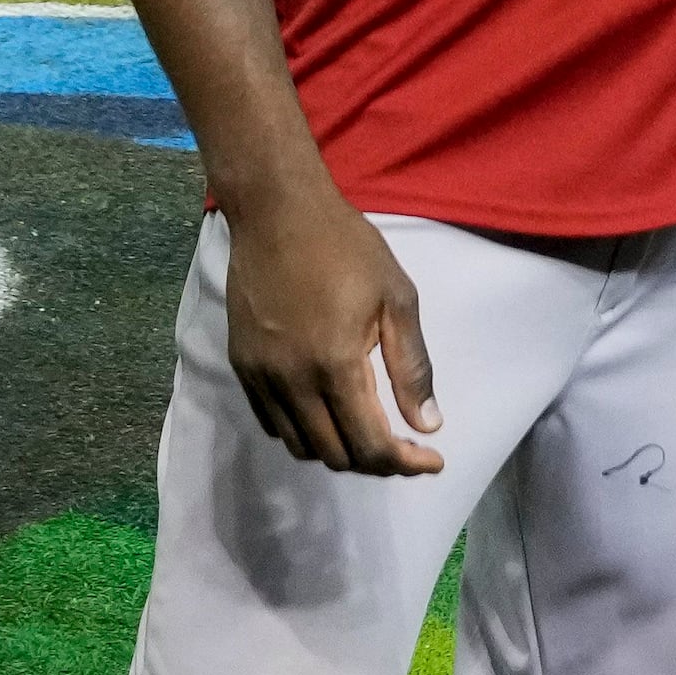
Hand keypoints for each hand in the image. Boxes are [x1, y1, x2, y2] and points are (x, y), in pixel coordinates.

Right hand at [221, 187, 442, 475]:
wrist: (276, 210)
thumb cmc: (346, 246)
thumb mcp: (396, 297)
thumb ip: (411, 366)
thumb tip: (428, 425)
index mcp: (336, 364)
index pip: (371, 446)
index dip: (406, 464)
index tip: (432, 460)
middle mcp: (293, 381)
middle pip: (335, 456)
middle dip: (375, 460)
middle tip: (403, 443)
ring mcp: (261, 376)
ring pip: (300, 447)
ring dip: (338, 449)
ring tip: (365, 429)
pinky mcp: (242, 365)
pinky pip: (272, 423)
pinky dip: (303, 431)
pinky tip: (325, 409)